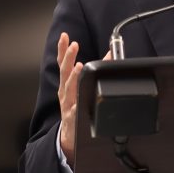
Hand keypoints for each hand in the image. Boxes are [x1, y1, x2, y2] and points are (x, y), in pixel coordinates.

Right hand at [57, 32, 82, 161]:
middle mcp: (65, 91)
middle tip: (74, 45)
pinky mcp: (73, 117)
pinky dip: (77, 104)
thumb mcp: (79, 89)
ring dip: (74, 76)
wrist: (69, 135)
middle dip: (68, 57)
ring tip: (79, 66)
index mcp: (66, 83)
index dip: (63, 49)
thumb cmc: (75, 108)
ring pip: (69, 88)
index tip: (65, 36)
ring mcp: (68, 104)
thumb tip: (110, 54)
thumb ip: (93, 71)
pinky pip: (75, 110)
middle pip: (65, 71)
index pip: (63, 63)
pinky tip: (79, 100)